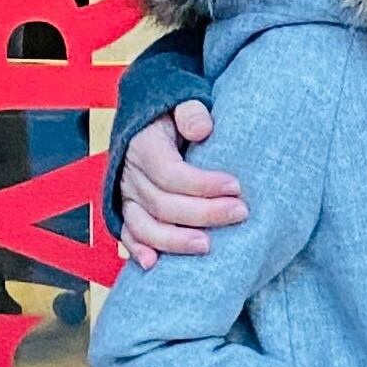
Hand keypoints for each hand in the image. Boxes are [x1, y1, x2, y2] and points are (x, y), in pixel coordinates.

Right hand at [116, 101, 246, 265]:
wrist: (145, 120)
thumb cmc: (172, 114)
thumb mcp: (181, 100)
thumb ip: (191, 111)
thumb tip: (202, 129)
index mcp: (144, 146)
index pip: (171, 173)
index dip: (203, 184)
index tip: (237, 186)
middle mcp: (130, 174)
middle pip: (163, 203)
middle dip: (204, 212)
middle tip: (241, 213)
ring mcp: (125, 196)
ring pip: (144, 226)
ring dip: (175, 241)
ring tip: (209, 246)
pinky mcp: (126, 211)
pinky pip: (128, 235)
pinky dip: (138, 251)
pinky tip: (155, 265)